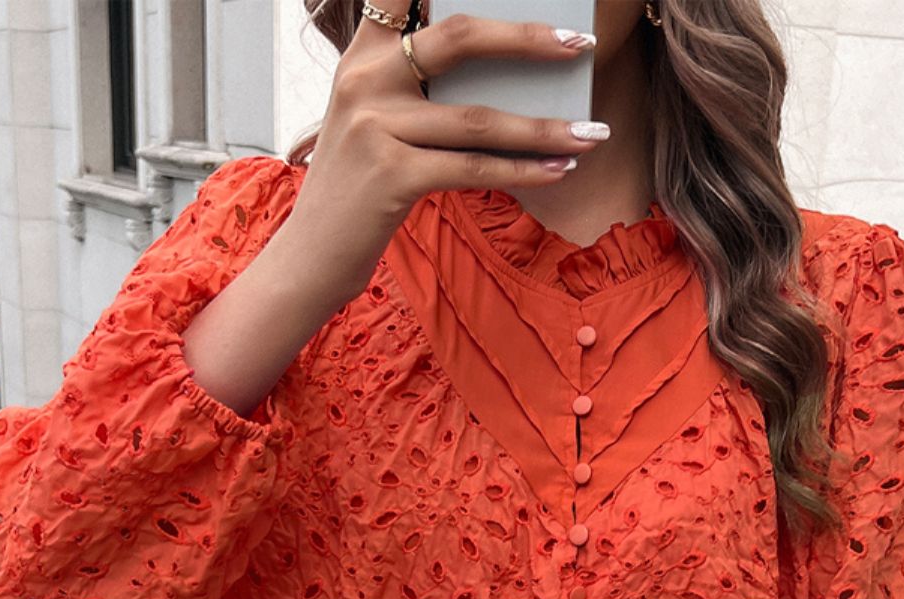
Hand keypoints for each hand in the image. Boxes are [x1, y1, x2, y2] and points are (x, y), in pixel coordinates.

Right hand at [287, 5, 609, 303]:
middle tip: (580, 45)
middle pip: (459, 38)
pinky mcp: (391, 177)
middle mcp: (364, 81)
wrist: (311, 256)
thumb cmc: (357, 189)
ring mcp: (375, 128)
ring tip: (592, 133)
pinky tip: (558, 170)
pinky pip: (474, 169)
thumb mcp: (374, 123)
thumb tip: (504, 77)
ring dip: (545, 127)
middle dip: (528, 37)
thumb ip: (419, 88)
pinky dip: (524, 171)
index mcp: (361, 57)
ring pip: (479, 119)